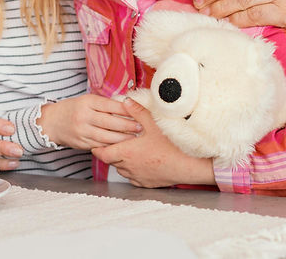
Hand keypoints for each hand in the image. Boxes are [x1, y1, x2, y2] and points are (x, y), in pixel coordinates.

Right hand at [37, 94, 140, 149]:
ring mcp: (82, 131)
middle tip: (140, 127)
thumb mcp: (86, 100)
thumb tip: (127, 105)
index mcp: (87, 102)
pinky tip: (121, 145)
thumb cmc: (73, 108)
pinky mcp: (82, 143)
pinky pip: (100, 145)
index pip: (110, 106)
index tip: (137, 112)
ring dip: (122, 138)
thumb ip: (103, 104)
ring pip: (106, 137)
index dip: (125, 110)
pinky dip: (112, 146)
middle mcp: (84, 116)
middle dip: (127, 126)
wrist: (52, 122)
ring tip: (134, 138)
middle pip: (110, 122)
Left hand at [91, 99, 214, 187]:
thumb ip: (137, 111)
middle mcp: (128, 167)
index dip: (98, 148)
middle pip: (110, 161)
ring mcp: (136, 176)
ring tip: (129, 150)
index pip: (102, 153)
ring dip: (121, 161)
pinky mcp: (145, 183)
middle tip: (115, 141)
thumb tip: (125, 100)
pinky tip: (141, 161)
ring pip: (121, 169)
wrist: (187, 166)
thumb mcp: (153, 124)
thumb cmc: (170, 145)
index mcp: (126, 152)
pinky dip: (132, 170)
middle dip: (110, 151)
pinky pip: (132, 177)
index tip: (99, 142)